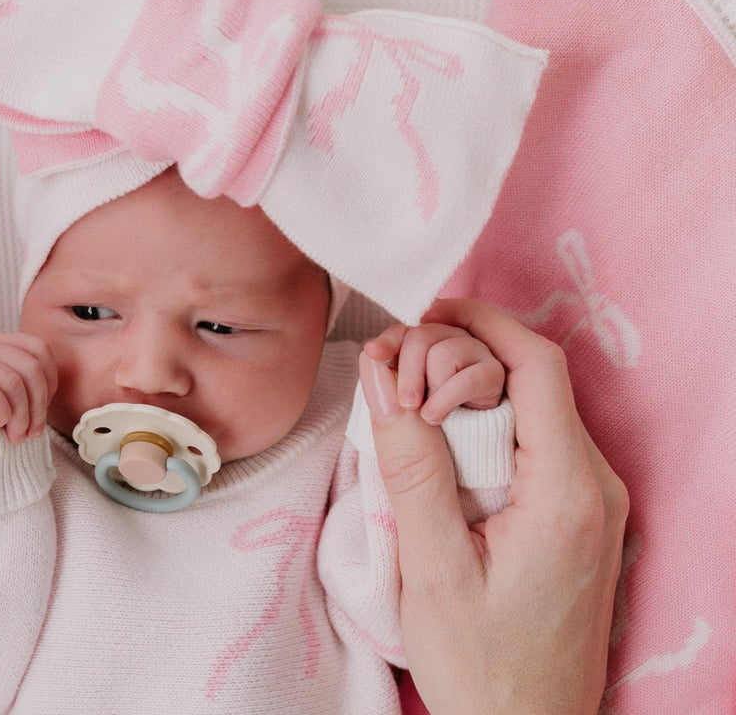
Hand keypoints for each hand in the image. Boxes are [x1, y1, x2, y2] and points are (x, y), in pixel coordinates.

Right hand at [0, 333, 57, 444]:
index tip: (39, 412)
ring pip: (13, 383)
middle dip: (37, 407)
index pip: (40, 350)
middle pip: (30, 367)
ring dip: (19, 419)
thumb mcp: (15, 396)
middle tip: (28, 433)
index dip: (49, 384)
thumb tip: (51, 390)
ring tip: (12, 436)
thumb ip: (32, 382)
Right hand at [359, 299, 628, 714]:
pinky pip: (538, 441)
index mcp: (569, 492)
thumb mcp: (432, 570)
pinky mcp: (580, 518)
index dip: (481, 322)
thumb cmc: (482, 666)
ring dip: (475, 385)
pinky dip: (488, 421)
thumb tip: (381, 376)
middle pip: (538, 379)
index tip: (425, 311)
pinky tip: (441, 437)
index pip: (539, 365)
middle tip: (401, 359)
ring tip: (411, 392)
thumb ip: (409, 469)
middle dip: (467, 351)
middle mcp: (597, 487)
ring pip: (537, 406)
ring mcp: (594, 503)